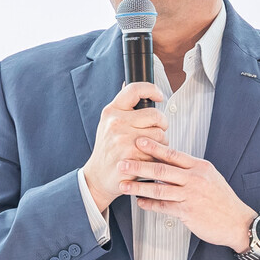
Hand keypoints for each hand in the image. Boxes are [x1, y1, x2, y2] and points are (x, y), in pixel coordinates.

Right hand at [83, 81, 167, 211]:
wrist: (98, 177)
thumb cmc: (108, 150)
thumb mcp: (108, 124)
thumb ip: (122, 107)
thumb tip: (126, 82)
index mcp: (111, 111)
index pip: (134, 90)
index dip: (151, 90)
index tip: (159, 96)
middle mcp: (116, 122)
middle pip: (155, 115)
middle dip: (162, 125)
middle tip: (156, 132)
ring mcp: (123, 139)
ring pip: (160, 134)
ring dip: (161, 143)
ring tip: (149, 149)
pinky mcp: (132, 156)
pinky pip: (157, 152)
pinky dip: (157, 157)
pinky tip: (146, 160)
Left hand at [117, 138, 259, 259]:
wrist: (237, 222)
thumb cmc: (222, 200)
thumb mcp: (210, 177)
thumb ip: (190, 170)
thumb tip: (169, 161)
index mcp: (200, 167)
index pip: (173, 153)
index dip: (154, 147)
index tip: (138, 140)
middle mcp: (195, 179)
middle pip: (162, 169)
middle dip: (139, 165)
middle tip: (122, 163)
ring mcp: (191, 196)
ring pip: (159, 189)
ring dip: (138, 186)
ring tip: (124, 185)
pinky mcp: (188, 212)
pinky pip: (164, 207)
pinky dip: (150, 204)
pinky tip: (140, 202)